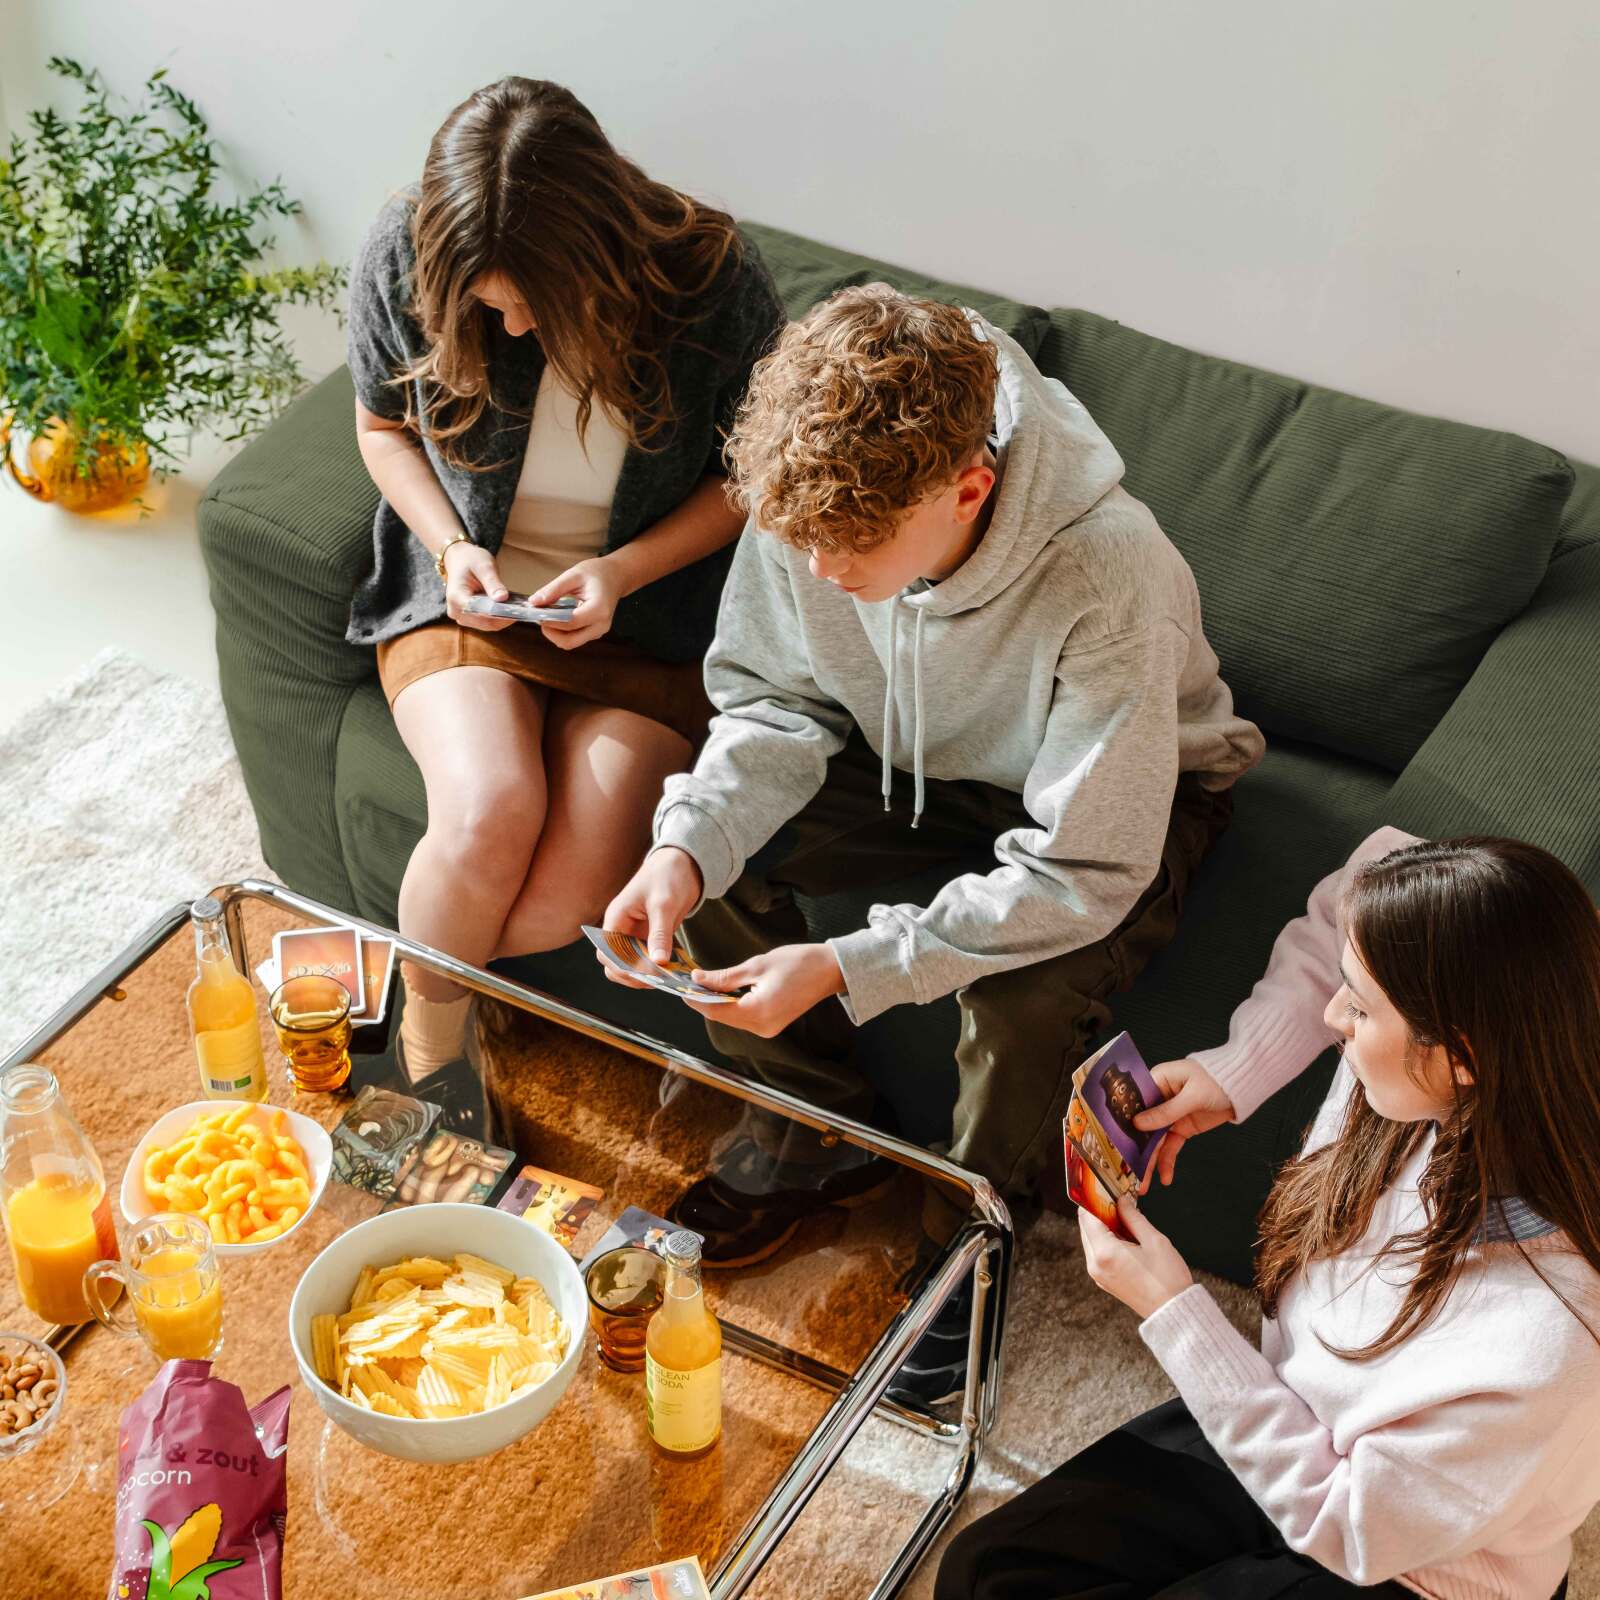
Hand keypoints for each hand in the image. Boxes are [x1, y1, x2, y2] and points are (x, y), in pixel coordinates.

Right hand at [443, 541, 516, 632]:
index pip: (481, 612)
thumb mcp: (484, 566)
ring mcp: (462, 616)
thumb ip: (493, 583)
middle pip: (486, 622)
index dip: (500, 614)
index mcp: (457, 597)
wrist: (460, 560)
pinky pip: (487, 622)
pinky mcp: (469, 618)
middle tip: (524, 611)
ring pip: (488, 625)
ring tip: (520, 610)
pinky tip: (512, 610)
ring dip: (504, 619)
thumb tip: (502, 598)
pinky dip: (500, 617)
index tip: (517, 611)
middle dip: (505, 618)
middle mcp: (456, 611)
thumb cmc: (471, 560)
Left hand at [532, 556, 626, 649]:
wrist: (615, 577)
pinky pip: (573, 638)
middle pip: (569, 641)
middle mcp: (601, 625)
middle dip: (550, 632)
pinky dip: (561, 631)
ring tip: (548, 615)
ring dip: (554, 633)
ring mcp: (598, 631)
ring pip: (570, 643)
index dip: (550, 620)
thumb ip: (553, 589)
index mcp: (599, 609)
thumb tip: (533, 602)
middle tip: (539, 616)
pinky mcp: (593, 633)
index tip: (536, 612)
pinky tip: (557, 617)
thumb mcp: (573, 575)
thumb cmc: (597, 573)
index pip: (570, 623)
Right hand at [601, 847, 704, 979]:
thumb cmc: (668, 875)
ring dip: (645, 975)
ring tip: (667, 977)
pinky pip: (648, 960)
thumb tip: (658, 961)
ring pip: (630, 966)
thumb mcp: (664, 904)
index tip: (644, 974)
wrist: (683, 864)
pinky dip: (657, 968)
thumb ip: (660, 933)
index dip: (621, 968)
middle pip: (614, 964)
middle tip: (657, 980)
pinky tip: (672, 971)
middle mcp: (621, 929)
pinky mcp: (649, 938)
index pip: (606, 953)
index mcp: (616, 918)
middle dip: (632, 976)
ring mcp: (635, 935)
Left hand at [681, 943, 845, 1036]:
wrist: (828, 970)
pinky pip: (744, 1018)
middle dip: (704, 1001)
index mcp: (757, 1012)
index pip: (715, 1010)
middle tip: (690, 982)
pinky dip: (732, 1006)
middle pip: (722, 1016)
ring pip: (731, 1018)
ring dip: (717, 1003)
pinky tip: (725, 992)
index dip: (695, 999)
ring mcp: (768, 1029)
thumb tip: (698, 979)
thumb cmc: (797, 963)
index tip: (680, 987)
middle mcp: (761, 1027)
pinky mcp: (771, 1026)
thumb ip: (724, 977)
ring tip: (704, 984)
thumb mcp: (757, 965)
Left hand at [1078, 1194, 1192, 1319]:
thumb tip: (1121, 1201)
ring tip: (1124, 1218)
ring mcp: (1098, 1275)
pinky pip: (1097, 1253)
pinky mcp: (1104, 1281)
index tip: (1106, 1190)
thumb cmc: (1168, 1278)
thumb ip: (1133, 1217)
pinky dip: (1105, 1241)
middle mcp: (1095, 1264)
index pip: (1087, 1216)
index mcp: (1105, 1253)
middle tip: (1118, 1201)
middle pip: (1086, 1227)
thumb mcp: (1154, 1240)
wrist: (1174, 1312)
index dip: (1095, 1200)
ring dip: (1102, 1227)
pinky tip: (1124, 1236)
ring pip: (1091, 1240)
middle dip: (1099, 1212)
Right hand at [1135, 1058, 1236, 1186]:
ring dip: (1150, 1162)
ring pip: (1155, 1140)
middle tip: (1129, 1172)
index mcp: (1157, 1081)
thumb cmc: (1217, 1080)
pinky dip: (1167, 1161)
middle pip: (1142, 1125)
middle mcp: (1159, 1098)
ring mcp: (1170, 1114)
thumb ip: (1166, 1111)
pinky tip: (1165, 1178)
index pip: (1134, 1102)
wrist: (1242, 1087)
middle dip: (1136, 1149)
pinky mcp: (1181, 1127)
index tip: (1115, 1141)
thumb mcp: (1192, 1095)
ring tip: (1144, 1184)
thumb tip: (1138, 1123)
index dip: (1124, 1121)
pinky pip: (1171, 1146)